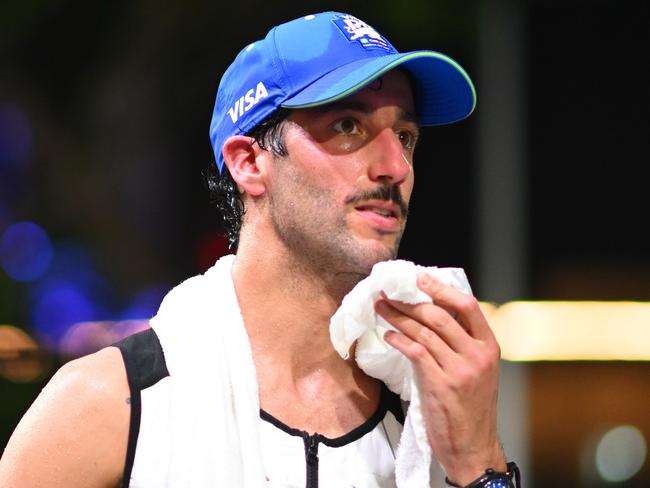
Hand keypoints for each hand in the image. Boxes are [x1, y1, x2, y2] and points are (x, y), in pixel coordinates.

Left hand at [375, 272, 505, 484]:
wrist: (472, 446)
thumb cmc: (470, 407)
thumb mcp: (475, 370)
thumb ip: (459, 342)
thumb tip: (429, 311)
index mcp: (488, 346)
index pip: (467, 305)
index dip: (441, 289)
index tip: (419, 278)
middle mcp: (477, 355)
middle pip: (440, 315)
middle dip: (409, 301)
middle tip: (388, 292)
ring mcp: (460, 370)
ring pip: (424, 332)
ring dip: (398, 317)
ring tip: (381, 308)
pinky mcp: (442, 385)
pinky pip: (415, 352)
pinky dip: (399, 339)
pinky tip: (387, 334)